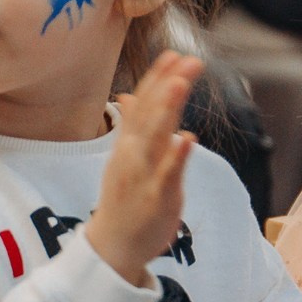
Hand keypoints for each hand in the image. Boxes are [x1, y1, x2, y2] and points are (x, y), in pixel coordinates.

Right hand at [85, 52, 203, 286]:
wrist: (113, 248)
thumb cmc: (124, 200)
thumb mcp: (125, 158)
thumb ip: (132, 126)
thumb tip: (128, 96)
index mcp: (127, 144)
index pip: (143, 104)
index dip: (157, 79)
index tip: (174, 54)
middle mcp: (132, 155)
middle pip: (150, 114)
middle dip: (167, 85)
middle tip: (187, 59)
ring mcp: (142, 175)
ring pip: (154, 138)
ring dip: (167, 109)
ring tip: (181, 83)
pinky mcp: (155, 198)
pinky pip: (166, 174)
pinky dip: (176, 156)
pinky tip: (188, 138)